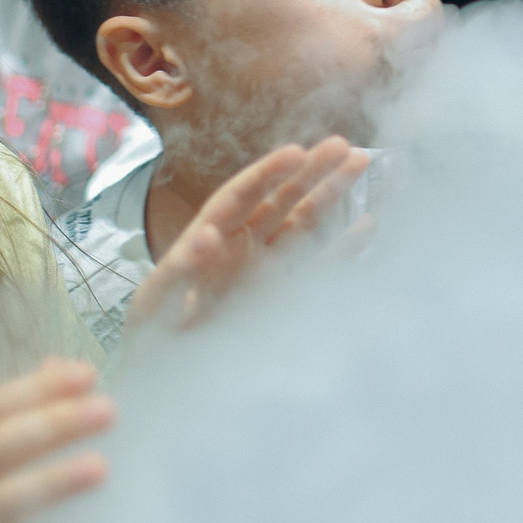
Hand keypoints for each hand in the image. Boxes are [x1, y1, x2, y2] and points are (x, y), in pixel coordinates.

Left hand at [126, 137, 369, 333]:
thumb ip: (178, 273)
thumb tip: (206, 236)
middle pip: (278, 199)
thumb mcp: (154, 305)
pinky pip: (318, 268)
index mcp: (209, 239)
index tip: (296, 152)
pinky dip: (343, 248)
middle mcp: (242, 246)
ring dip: (331, 193)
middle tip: (341, 144)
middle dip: (309, 170)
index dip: (268, 173)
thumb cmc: (154, 338)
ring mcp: (268, 268)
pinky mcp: (285, 296)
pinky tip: (369, 226)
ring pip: (303, 222)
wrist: (169, 378)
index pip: (240, 197)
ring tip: (360, 161)